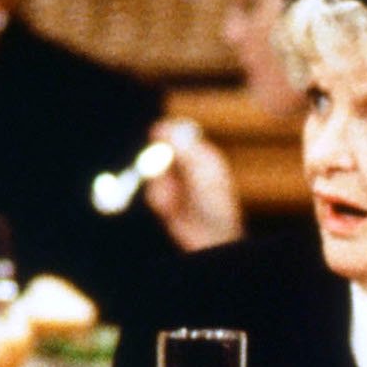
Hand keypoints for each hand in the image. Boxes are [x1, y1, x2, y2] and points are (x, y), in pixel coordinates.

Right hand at [140, 119, 242, 251]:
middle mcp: (187, 166)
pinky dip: (159, 200)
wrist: (210, 237)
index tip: (156, 134)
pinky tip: (172, 210)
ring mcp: (175, 182)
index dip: (166, 132)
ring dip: (160, 186)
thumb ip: (185, 153)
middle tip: (155, 167)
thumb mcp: (201, 175)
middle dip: (156, 161)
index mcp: (201, 155)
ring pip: (153, 173)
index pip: (180, 135)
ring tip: (176, 201)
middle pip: (161, 151)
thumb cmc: (214, 206)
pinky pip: (152, 192)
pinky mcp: (165, 197)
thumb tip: (171, 129)